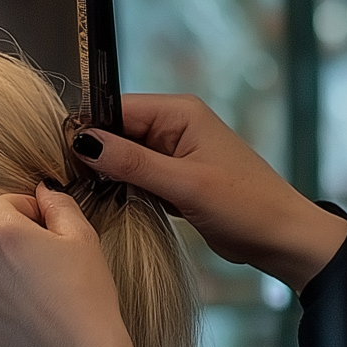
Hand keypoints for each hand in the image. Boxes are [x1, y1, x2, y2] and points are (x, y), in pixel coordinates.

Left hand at [0, 187, 130, 346]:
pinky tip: (29, 315)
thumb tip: (43, 189)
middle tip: (50, 266)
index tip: (46, 228)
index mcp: (1, 233)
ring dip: (6, 275)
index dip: (25, 210)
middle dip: (15, 244)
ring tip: (41, 294)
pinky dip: (0, 306)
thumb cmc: (87, 293)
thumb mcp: (83, 236)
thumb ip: (57, 203)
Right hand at [72, 95, 346, 289]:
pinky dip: (123, 189)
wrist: (283, 238)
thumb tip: (82, 141)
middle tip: (70, 183)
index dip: (88, 130)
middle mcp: (174, 125)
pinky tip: (109, 204)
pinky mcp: (175, 179)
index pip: (116, 108)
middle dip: (95, 155)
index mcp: (179, 112)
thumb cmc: (245, 205)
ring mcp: (174, 153)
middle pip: (116, 131)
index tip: (63, 158)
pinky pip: (137, 177)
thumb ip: (132, 162)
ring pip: (123, 157)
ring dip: (108, 175)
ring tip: (86, 195)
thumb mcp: (185, 184)